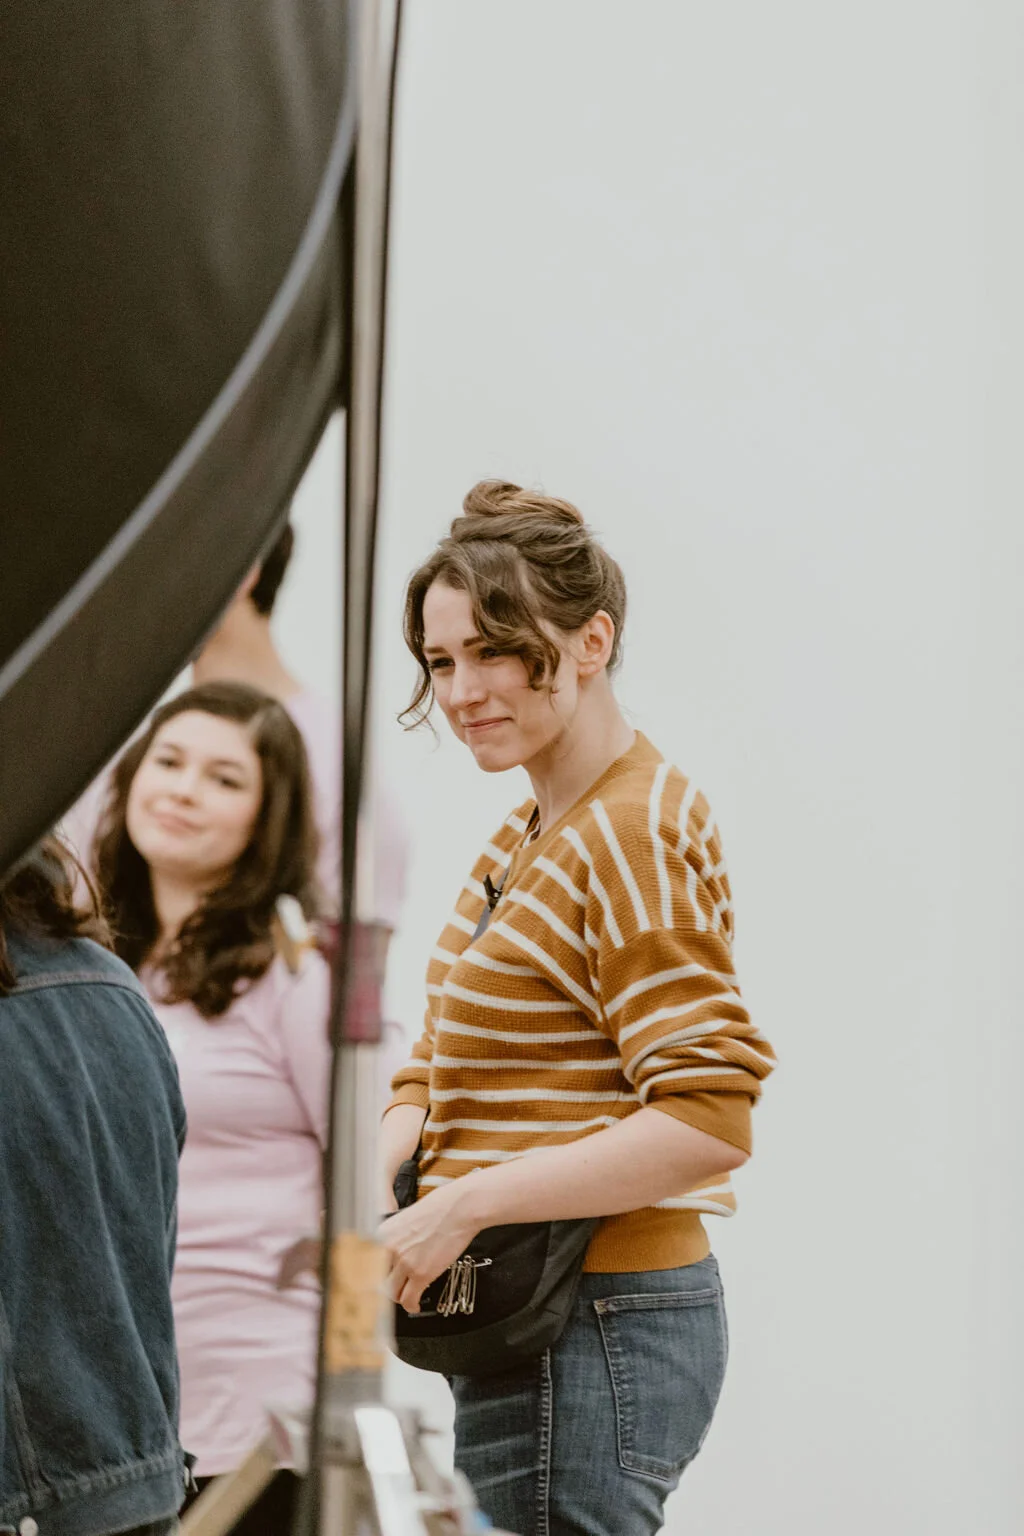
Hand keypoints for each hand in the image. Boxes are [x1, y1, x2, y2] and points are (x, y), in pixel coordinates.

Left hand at [377, 1182, 480, 1314]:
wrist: (460, 1208)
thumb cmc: (440, 1207)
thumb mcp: (407, 1219)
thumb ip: (395, 1238)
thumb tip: (394, 1254)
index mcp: (382, 1233)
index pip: (367, 1263)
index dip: (375, 1275)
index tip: (380, 1281)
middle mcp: (389, 1248)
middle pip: (378, 1280)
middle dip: (389, 1286)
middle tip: (397, 1288)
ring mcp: (404, 1262)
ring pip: (392, 1293)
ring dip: (400, 1296)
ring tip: (408, 1295)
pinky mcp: (421, 1274)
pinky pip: (409, 1299)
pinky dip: (412, 1306)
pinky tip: (415, 1305)